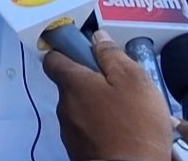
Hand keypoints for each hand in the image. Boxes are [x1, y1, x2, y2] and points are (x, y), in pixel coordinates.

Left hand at [42, 31, 171, 160]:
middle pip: (71, 85)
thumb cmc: (134, 125)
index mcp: (73, 84)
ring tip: (126, 111)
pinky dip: (99, 126)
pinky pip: (86, 129)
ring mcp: (69, 131)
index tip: (83, 51)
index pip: (53, 59)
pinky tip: (121, 130)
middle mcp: (64, 106)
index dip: (66, 51)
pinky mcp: (77, 150)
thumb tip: (97, 39)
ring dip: (96, 105)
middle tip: (119, 85)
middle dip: (91, 82)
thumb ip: (112, 56)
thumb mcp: (133, 79)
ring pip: (79, 108)